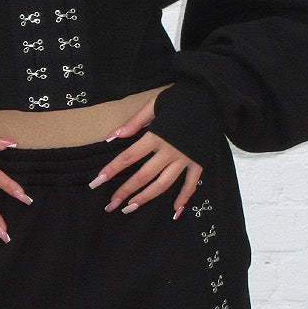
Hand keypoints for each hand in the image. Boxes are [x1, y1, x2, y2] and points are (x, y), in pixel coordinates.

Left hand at [89, 93, 202, 219]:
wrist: (211, 97)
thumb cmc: (180, 99)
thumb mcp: (154, 105)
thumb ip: (134, 122)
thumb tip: (112, 137)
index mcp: (157, 136)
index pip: (129, 156)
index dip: (112, 170)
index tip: (96, 182)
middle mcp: (170, 151)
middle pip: (144, 175)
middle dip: (125, 191)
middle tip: (111, 204)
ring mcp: (185, 158)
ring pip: (164, 184)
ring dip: (146, 197)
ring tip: (130, 208)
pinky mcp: (199, 161)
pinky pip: (191, 184)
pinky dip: (184, 198)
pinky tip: (175, 211)